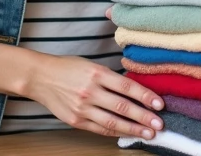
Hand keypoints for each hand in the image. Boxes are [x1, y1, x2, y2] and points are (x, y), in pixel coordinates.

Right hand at [23, 52, 164, 140]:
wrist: (40, 77)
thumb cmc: (68, 68)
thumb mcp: (92, 65)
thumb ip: (111, 78)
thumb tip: (135, 91)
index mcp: (97, 73)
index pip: (127, 86)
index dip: (145, 96)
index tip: (159, 104)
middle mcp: (90, 91)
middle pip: (122, 106)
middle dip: (143, 117)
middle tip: (159, 124)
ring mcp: (82, 108)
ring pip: (112, 122)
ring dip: (133, 129)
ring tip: (148, 133)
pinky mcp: (76, 121)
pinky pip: (99, 129)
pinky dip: (115, 132)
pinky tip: (127, 134)